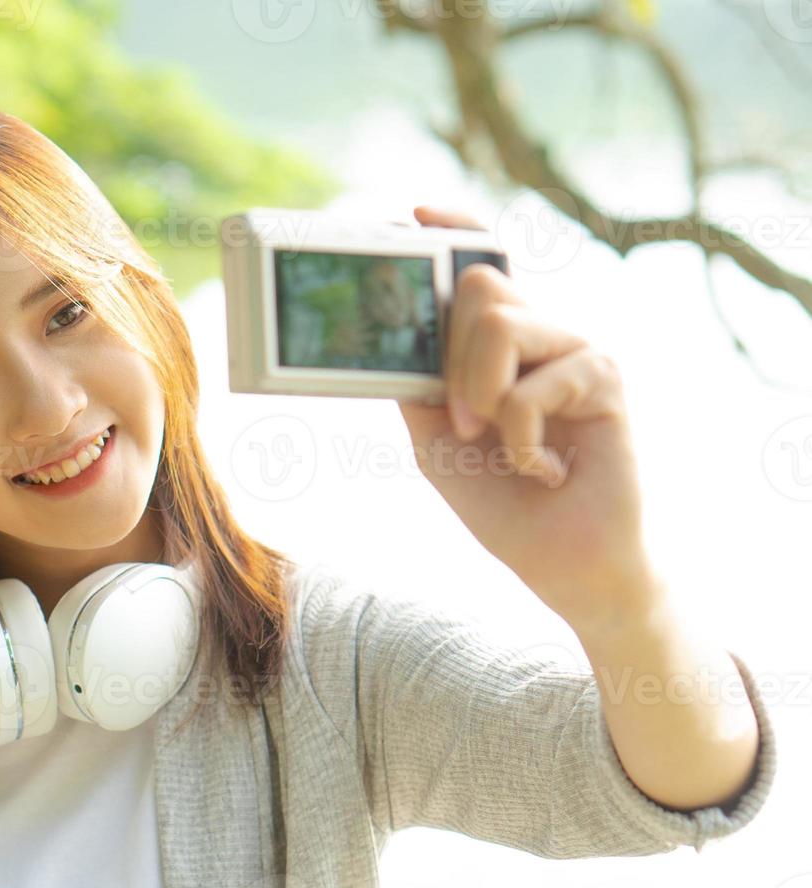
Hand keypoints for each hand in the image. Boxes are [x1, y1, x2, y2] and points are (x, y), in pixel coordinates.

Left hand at [395, 205, 658, 625]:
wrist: (564, 566)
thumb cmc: (504, 502)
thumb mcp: (437, 439)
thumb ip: (417, 385)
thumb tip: (385, 336)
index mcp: (504, 345)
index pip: (486, 266)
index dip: (456, 230)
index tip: (413, 217)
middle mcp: (545, 335)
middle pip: (481, 285)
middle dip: (451, 356)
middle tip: (461, 420)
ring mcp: (579, 351)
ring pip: (503, 322)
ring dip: (478, 394)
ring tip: (493, 443)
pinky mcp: (606, 380)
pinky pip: (531, 388)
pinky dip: (518, 442)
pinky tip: (543, 472)